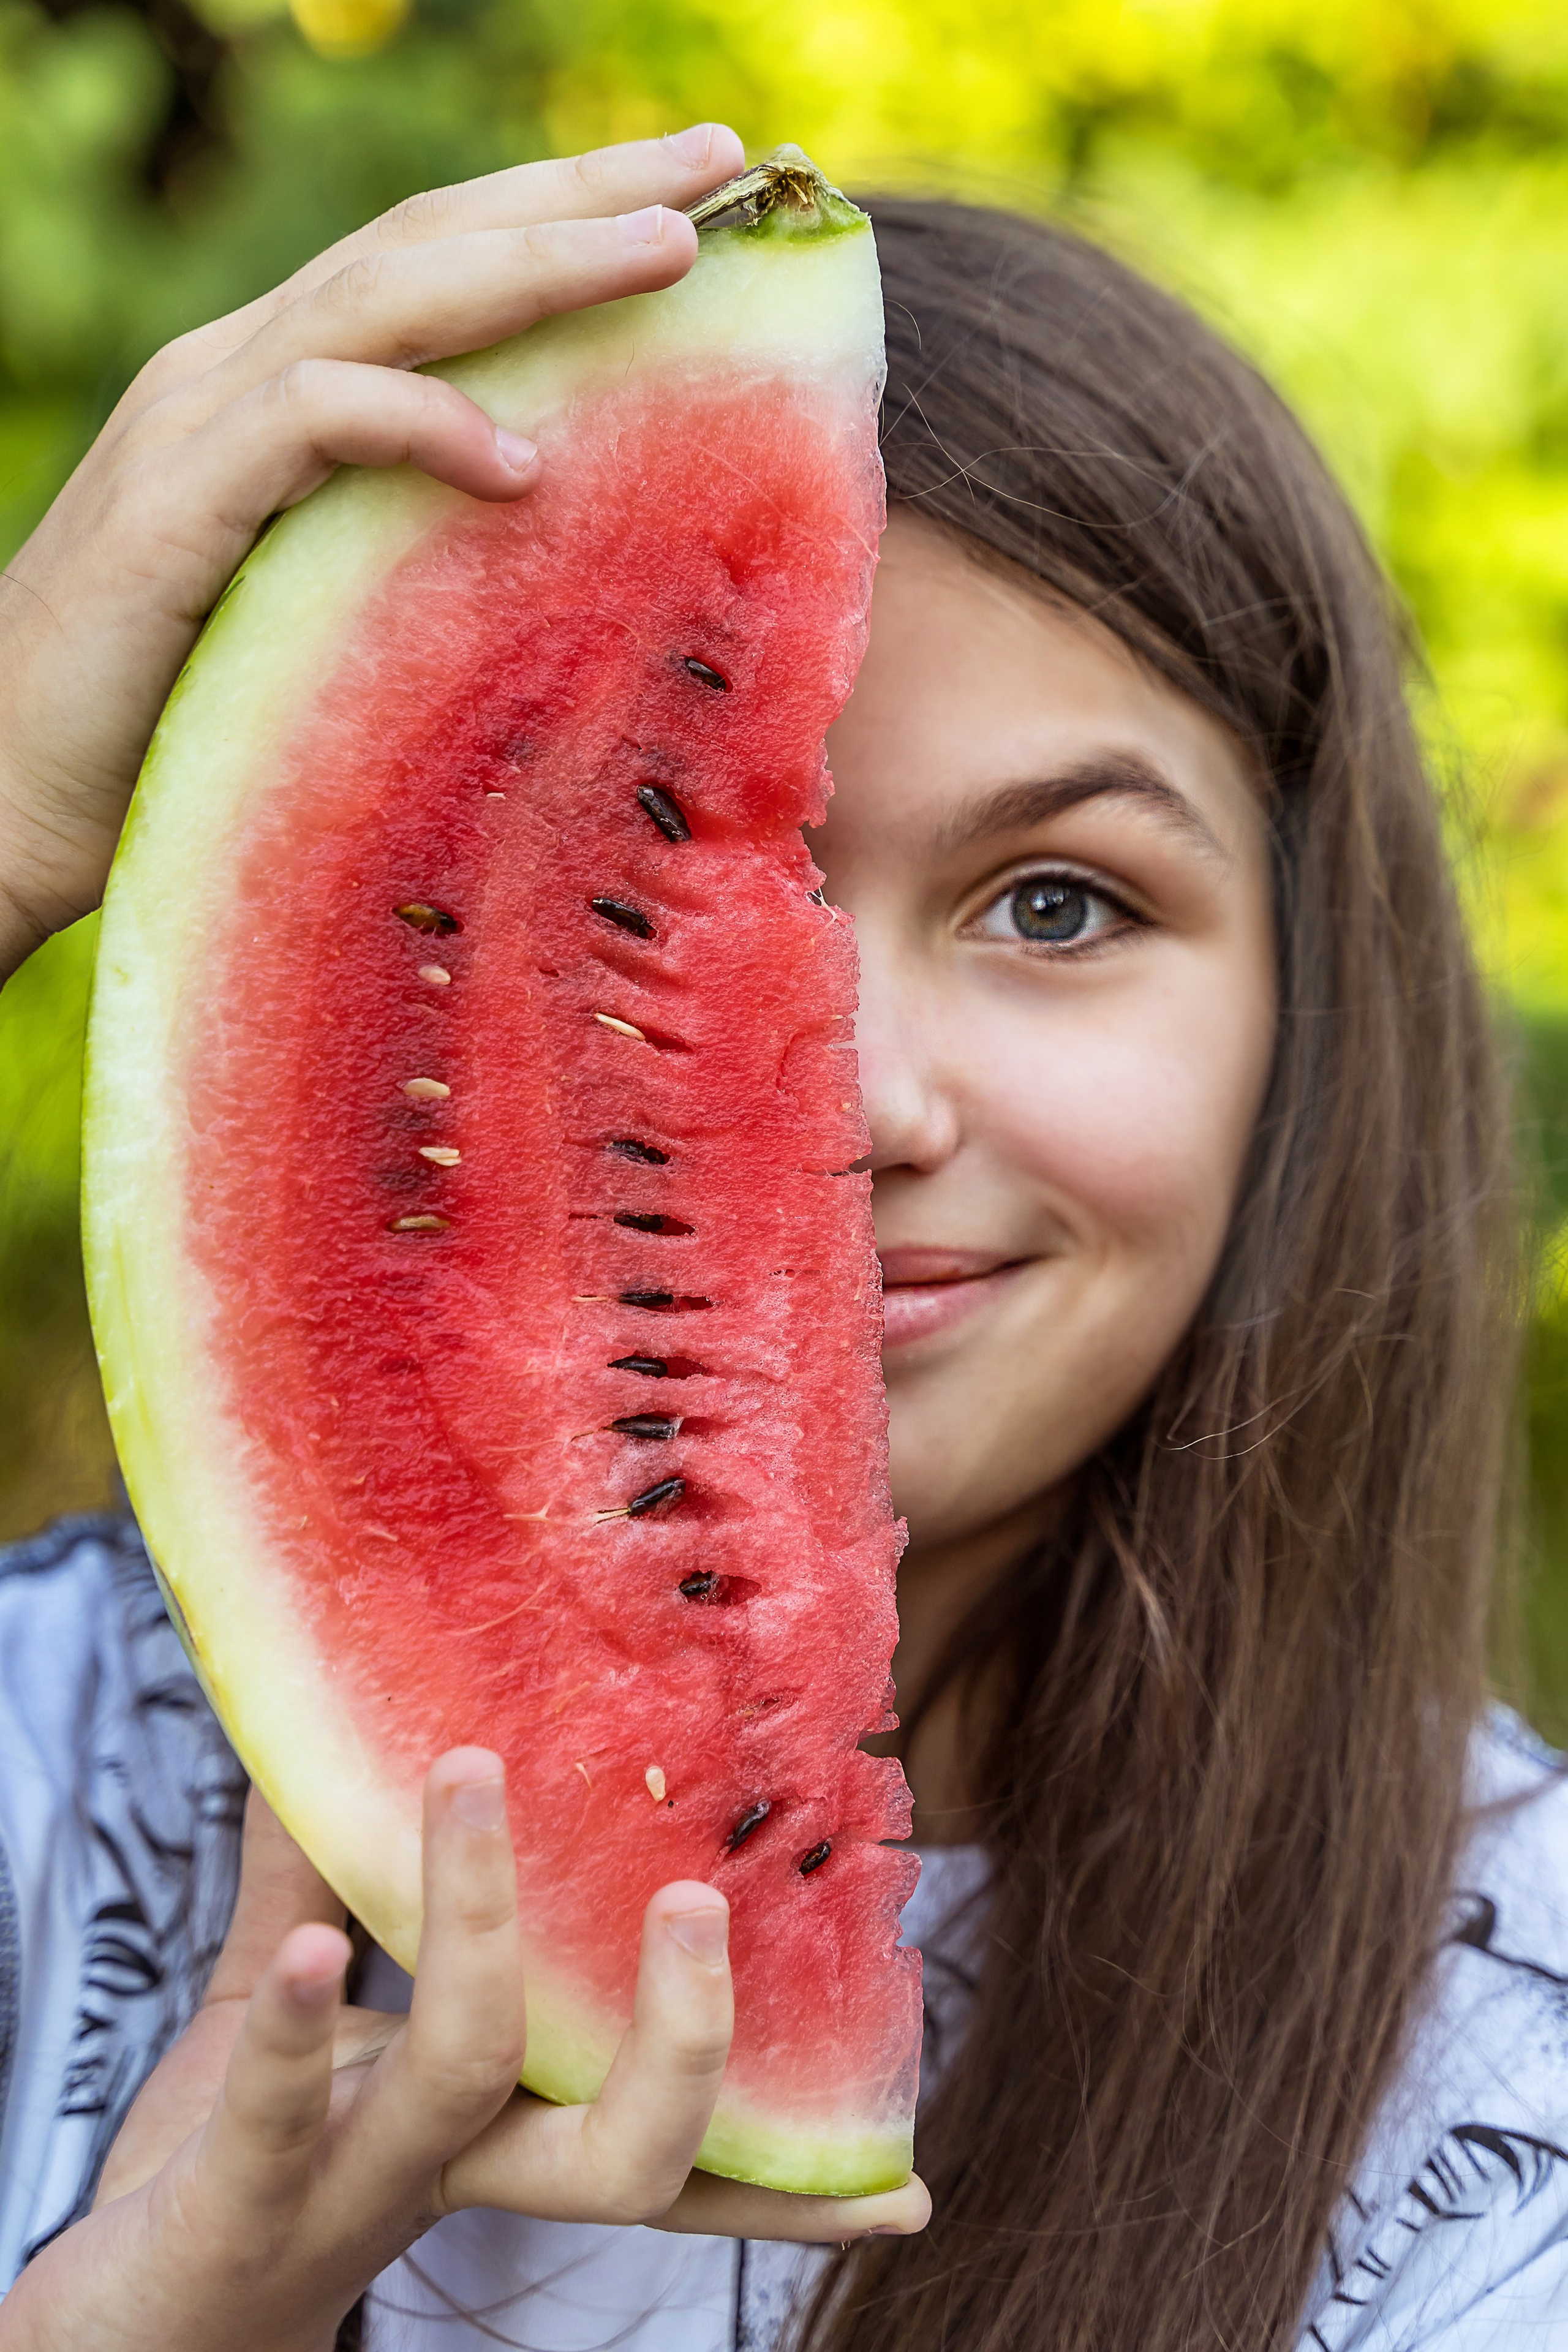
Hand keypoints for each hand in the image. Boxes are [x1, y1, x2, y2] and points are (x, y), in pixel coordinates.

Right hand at [0, 124, 747, 982]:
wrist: (7, 793)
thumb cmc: (174, 720)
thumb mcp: (320, 611)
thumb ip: (410, 551)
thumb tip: (555, 549)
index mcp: (276, 388)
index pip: (433, 264)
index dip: (558, 214)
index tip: (694, 197)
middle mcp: (237, 372)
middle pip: (427, 240)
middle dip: (576, 193)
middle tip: (716, 166)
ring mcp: (199, 423)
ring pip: (383, 296)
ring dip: (534, 266)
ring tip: (669, 251)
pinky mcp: (178, 501)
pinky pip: (315, 420)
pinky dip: (421, 423)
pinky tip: (522, 459)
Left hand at [0, 1753, 928, 2351]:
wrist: (114, 2320)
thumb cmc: (234, 2152)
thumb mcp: (300, 2002)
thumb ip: (327, 1873)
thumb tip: (355, 1710)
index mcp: (508, 2133)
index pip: (680, 2162)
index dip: (795, 2182)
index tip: (908, 2183)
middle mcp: (458, 2176)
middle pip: (622, 2155)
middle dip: (682, 2035)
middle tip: (701, 1901)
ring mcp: (353, 2192)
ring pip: (460, 2086)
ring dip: (476, 1932)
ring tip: (478, 1783)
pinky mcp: (240, 2206)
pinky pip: (280, 2114)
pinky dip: (296, 2028)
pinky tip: (308, 1954)